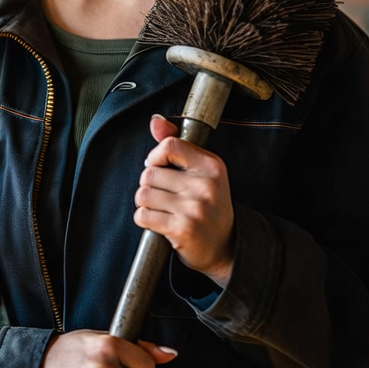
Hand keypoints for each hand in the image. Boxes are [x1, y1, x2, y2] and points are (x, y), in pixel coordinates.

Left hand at [134, 115, 235, 286]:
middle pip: (150, 173)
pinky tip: (159, 222)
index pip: (170, 145)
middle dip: (148, 185)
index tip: (159, 168)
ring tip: (161, 209)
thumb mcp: (201, 172)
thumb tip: (155, 121)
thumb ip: (177, 146)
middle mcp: (206, 185)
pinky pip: (143, 216)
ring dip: (145, 203)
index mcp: (212, 166)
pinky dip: (144, 219)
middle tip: (162, 195)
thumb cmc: (209, 207)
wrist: (225, 247)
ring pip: (143, 194)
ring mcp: (195, 208)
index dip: (155, 157)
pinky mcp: (182, 229)